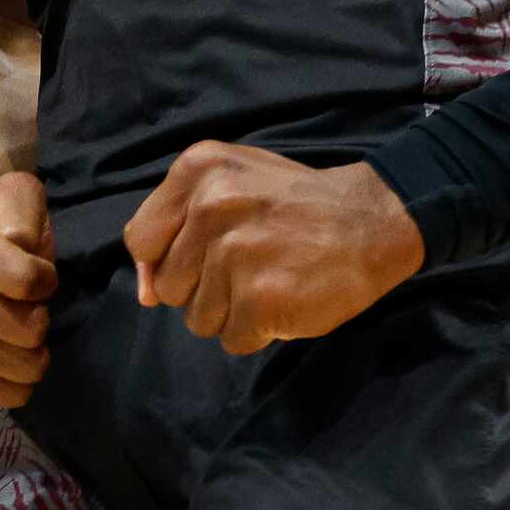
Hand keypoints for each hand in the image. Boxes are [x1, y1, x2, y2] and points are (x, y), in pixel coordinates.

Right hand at [0, 171, 56, 407]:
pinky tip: (14, 370)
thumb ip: (24, 214)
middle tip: (38, 315)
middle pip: (12, 325)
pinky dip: (6, 389)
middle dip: (40, 324)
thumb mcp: (17, 195)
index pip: (21, 278)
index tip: (42, 279)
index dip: (46, 282)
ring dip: (30, 360)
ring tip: (30, 344)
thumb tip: (17, 249)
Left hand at [124, 143, 424, 353]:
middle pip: (169, 285)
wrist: (369, 220)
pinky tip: (284, 298)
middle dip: (203, 287)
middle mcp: (211, 205)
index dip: (163, 261)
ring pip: (197, 318)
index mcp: (198, 169)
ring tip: (268, 279)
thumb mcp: (232, 183)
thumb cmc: (295, 203)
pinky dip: (258, 330)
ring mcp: (235, 253)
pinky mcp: (260, 297)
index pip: (140, 238)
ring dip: (231, 311)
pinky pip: (232, 339)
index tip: (197, 260)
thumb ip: (179, 225)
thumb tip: (144, 292)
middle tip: (248, 265)